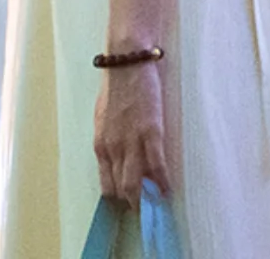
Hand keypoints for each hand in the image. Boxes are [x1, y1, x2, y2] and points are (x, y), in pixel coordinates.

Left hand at [94, 60, 169, 205]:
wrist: (126, 61)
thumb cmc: (115, 86)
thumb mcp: (103, 117)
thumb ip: (109, 140)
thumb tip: (116, 159)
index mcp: (101, 144)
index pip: (106, 184)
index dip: (118, 198)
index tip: (127, 204)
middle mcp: (113, 148)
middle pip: (122, 189)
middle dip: (134, 203)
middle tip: (146, 210)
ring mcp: (132, 141)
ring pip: (137, 184)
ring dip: (148, 199)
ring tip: (158, 204)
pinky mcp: (151, 132)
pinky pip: (157, 166)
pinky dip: (163, 182)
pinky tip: (168, 189)